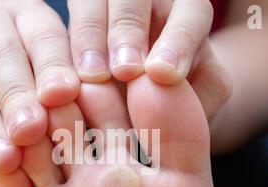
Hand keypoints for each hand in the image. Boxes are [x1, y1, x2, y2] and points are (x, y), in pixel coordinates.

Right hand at [0, 0, 79, 186]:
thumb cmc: (41, 80)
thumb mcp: (61, 74)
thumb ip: (72, 85)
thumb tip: (85, 102)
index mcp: (24, 15)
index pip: (40, 34)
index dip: (52, 65)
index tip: (64, 95)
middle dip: (15, 96)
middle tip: (30, 130)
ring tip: (7, 162)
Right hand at [68, 0, 231, 118]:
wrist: (148, 96)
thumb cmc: (180, 92)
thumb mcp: (202, 93)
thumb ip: (204, 93)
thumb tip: (179, 94)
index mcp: (187, 13)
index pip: (190, 13)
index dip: (177, 40)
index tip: (161, 74)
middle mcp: (148, 2)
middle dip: (128, 31)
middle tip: (123, 70)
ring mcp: (108, 6)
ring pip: (94, 0)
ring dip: (91, 34)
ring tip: (89, 74)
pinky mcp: (79, 19)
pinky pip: (64, 19)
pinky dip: (64, 46)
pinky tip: (63, 76)